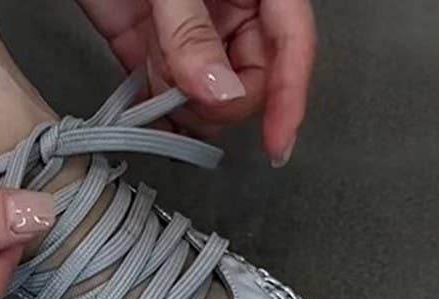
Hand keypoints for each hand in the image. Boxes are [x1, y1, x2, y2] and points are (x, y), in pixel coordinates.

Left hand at [76, 0, 315, 164]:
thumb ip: (193, 30)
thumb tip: (221, 92)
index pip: (291, 44)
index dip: (289, 97)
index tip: (277, 144)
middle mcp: (231, 9)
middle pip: (249, 81)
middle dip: (223, 102)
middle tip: (189, 95)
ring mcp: (191, 31)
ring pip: (208, 99)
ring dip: (186, 108)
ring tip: (160, 81)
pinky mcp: (151, 47)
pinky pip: (166, 96)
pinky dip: (158, 112)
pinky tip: (147, 113)